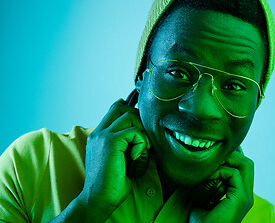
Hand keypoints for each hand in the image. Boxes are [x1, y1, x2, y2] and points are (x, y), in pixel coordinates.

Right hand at [80, 99, 149, 217]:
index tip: (141, 124)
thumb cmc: (111, 183)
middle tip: (143, 141)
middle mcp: (99, 132)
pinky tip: (136, 159)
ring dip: (142, 133)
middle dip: (139, 120)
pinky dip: (142, 144)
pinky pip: (135, 132)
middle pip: (122, 108)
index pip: (114, 109)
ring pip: (130, 116)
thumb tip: (141, 132)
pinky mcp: (111, 141)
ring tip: (140, 152)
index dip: (129, 110)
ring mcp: (103, 135)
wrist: (99, 199)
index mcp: (98, 136)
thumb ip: (124, 144)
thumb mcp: (118, 158)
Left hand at [189, 150, 253, 222]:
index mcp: (240, 194)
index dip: (231, 156)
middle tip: (215, 156)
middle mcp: (246, 195)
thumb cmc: (201, 219)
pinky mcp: (241, 199)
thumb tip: (208, 164)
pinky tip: (208, 176)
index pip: (243, 167)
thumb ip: (210, 180)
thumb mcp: (205, 194)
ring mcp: (245, 197)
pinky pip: (234, 173)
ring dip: (227, 160)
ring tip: (212, 165)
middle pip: (247, 163)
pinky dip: (220, 170)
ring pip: (246, 164)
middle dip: (232, 154)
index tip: (215, 154)